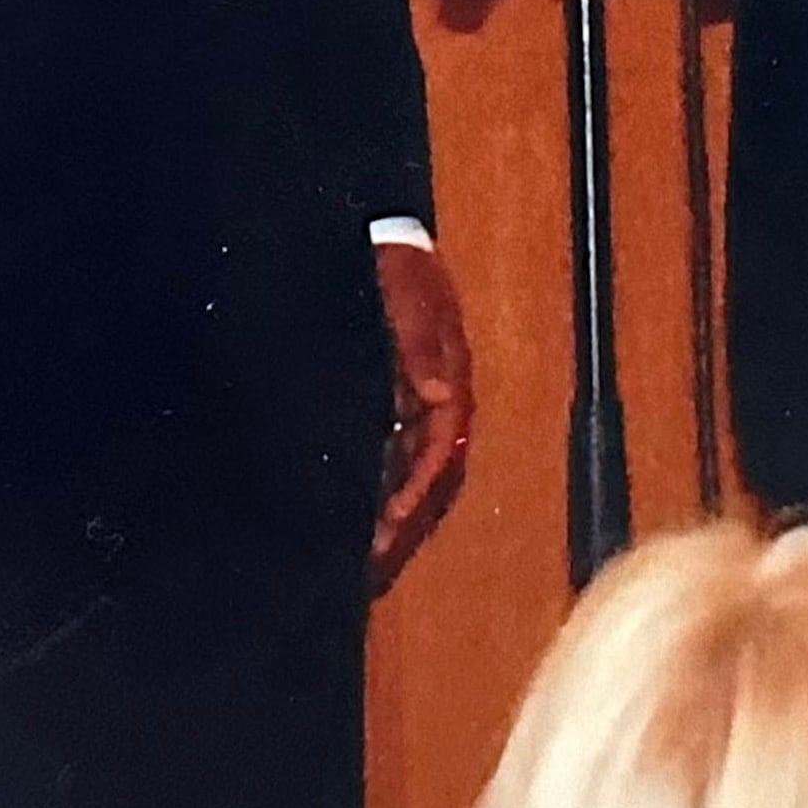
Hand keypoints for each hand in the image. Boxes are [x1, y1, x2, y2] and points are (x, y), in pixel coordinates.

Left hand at [370, 239, 473, 588]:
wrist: (386, 242)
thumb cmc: (401, 274)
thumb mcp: (414, 305)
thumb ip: (425, 350)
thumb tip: (439, 396)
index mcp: (449, 388)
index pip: (438, 456)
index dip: (413, 496)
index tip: (387, 528)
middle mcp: (440, 405)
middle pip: (429, 479)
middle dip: (403, 524)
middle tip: (371, 565)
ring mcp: (421, 405)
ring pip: (413, 475)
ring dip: (393, 513)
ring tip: (364, 554)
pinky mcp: (400, 401)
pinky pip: (396, 456)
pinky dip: (380, 486)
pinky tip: (358, 508)